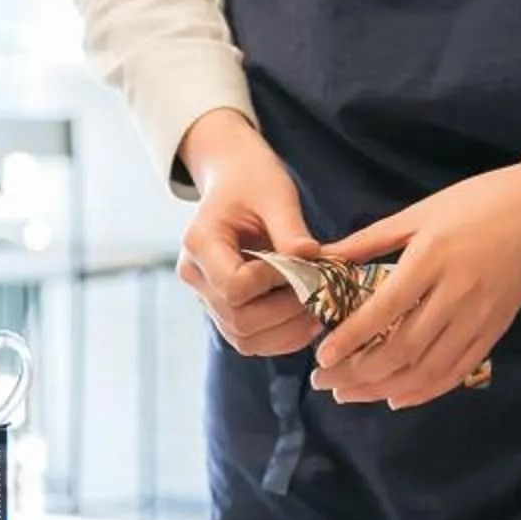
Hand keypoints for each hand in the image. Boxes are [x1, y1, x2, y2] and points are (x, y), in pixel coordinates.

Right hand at [176, 109, 321, 357]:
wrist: (234, 180)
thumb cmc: (254, 180)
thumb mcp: (276, 195)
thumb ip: (291, 230)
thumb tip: (312, 259)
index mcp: (199, 243)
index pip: (236, 286)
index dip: (275, 282)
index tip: (304, 263)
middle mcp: (195, 277)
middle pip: (239, 320)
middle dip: (288, 311)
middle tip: (325, 292)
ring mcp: (206, 297)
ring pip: (244, 338)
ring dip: (289, 331)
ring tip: (322, 307)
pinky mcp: (224, 310)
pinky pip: (251, 339)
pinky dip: (283, 337)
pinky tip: (311, 318)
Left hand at [308, 161, 520, 409]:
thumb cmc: (479, 202)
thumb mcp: (422, 211)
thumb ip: (371, 240)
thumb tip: (321, 258)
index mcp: (433, 258)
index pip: (383, 310)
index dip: (350, 339)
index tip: (321, 357)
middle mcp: (457, 293)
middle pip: (402, 349)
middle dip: (357, 373)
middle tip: (324, 381)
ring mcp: (480, 316)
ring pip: (427, 368)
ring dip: (384, 389)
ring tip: (351, 394)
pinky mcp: (496, 329)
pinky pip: (457, 370)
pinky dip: (425, 391)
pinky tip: (397, 398)